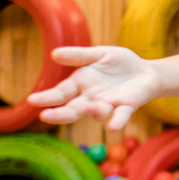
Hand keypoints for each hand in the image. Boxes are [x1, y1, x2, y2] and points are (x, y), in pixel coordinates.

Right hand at [27, 46, 161, 129]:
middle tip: (45, 116)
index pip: (61, 93)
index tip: (32, 100)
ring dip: (92, 111)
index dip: (47, 98)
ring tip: (90, 106)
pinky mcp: (127, 106)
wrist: (146, 71)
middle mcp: (91, 98)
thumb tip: (54, 53)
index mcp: (81, 84)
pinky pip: (121, 115)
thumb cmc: (120, 63)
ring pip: (96, 112)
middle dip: (60, 114)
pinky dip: (117, 121)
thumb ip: (80, 55)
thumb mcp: (99, 54)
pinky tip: (113, 126)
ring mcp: (109, 104)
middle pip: (73, 109)